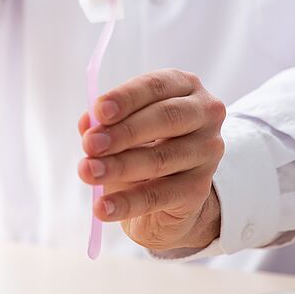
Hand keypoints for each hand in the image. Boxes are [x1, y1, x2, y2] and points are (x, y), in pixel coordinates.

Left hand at [77, 69, 225, 250]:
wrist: (167, 198)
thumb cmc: (143, 148)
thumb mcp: (121, 130)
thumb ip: (105, 124)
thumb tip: (87, 123)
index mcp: (184, 88)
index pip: (155, 86)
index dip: (126, 98)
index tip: (98, 111)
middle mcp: (204, 114)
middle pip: (165, 118)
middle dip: (123, 132)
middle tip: (89, 145)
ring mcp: (207, 152)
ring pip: (160, 158)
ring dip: (119, 166)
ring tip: (88, 172)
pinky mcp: (199, 189)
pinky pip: (158, 195)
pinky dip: (127, 202)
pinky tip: (103, 207)